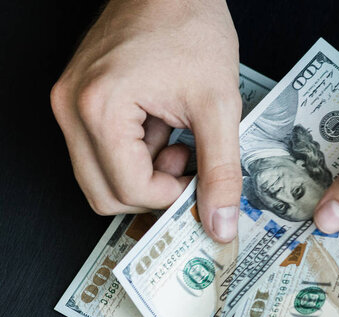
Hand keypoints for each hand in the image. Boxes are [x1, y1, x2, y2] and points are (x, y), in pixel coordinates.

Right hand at [51, 0, 241, 241]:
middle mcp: (72, 109)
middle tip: (187, 167)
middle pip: (104, 194)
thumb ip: (221, 171)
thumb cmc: (190, 26)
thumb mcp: (218, 105)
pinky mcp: (80, 100)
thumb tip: (221, 222)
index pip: (128, 190)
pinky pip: (102, 152)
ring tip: (177, 139)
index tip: (197, 182)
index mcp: (99, 109)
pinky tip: (163, 127)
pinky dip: (136, 153)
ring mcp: (71, 104)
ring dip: (145, 171)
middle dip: (153, 190)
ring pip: (102, 177)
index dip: (171, 196)